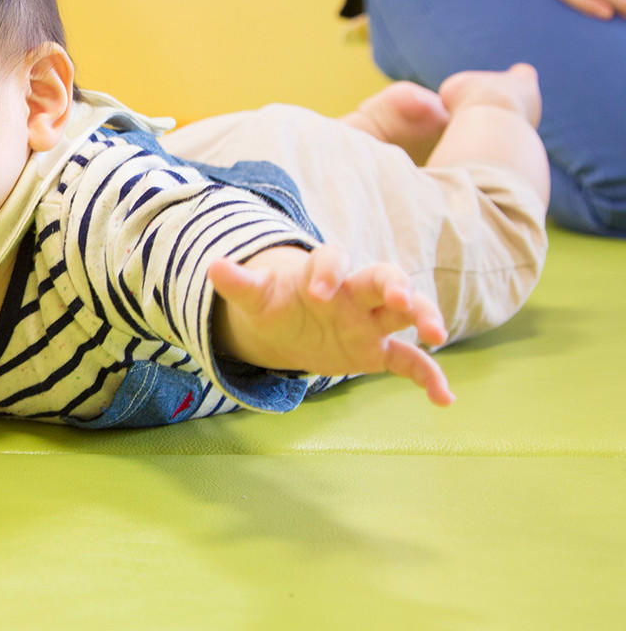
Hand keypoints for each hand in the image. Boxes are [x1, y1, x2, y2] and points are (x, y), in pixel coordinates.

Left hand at [209, 244, 453, 406]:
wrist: (287, 325)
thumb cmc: (274, 303)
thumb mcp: (254, 297)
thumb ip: (239, 284)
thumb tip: (212, 266)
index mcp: (324, 273)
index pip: (334, 258)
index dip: (329, 271)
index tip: (319, 291)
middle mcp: (355, 293)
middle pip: (384, 278)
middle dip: (396, 285)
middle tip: (402, 298)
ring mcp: (371, 322)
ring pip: (406, 313)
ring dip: (424, 318)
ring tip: (435, 336)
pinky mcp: (378, 351)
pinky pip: (409, 362)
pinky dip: (429, 377)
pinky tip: (445, 400)